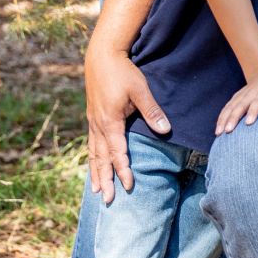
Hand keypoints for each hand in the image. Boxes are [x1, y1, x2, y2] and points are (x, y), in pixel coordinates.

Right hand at [85, 46, 169, 203]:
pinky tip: (94, 167)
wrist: (101, 56)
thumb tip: (166, 130)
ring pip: (93, 153)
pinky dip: (93, 159)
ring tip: (97, 192)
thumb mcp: (140, 89)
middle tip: (108, 201)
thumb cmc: (122, 72)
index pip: (117, 152)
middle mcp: (99, 125)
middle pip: (101, 158)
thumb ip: (152, 111)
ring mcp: (93, 122)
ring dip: (96, 173)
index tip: (129, 186)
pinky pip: (92, 144)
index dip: (123, 170)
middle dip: (105, 180)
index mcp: (110, 121)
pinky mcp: (93, 117)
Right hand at [216, 66, 257, 135]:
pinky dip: (221, 117)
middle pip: (240, 106)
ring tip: (219, 133)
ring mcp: (242, 95)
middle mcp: (251, 93)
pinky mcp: (237, 98)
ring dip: (224, 119)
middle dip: (233, 118)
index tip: (249, 122)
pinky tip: (218, 128)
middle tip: (228, 131)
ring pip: (231, 107)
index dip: (253, 111)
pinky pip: (227, 107)